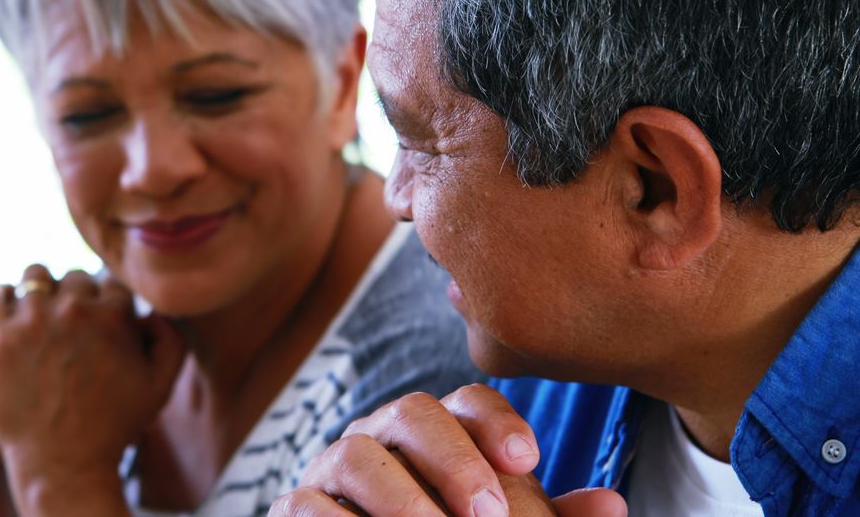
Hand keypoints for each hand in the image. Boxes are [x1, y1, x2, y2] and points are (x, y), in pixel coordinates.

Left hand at [0, 265, 185, 513]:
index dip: (109, 298)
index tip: (102, 314)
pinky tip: (9, 314)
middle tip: (72, 319)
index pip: (111, 281)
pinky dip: (1, 299)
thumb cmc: (113, 426)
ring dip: (41, 290)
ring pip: (35, 276)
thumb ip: (171, 340)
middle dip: (78, 295)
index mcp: (114, 316)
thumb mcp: (160, 386)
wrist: (62, 464)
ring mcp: (32, 322)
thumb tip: (153, 310)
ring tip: (40, 311)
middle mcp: (74, 310)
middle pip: (75, 277)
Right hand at [270, 384, 625, 515]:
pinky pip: (307, 504)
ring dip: (401, 500)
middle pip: (411, 411)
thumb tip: (611, 506)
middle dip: (452, 459)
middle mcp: (382, 438)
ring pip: (356, 453)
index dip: (496, 423)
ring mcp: (333, 470)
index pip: (466, 402)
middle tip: (488, 514)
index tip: (529, 461)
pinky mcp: (297, 508)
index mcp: (436, 435)